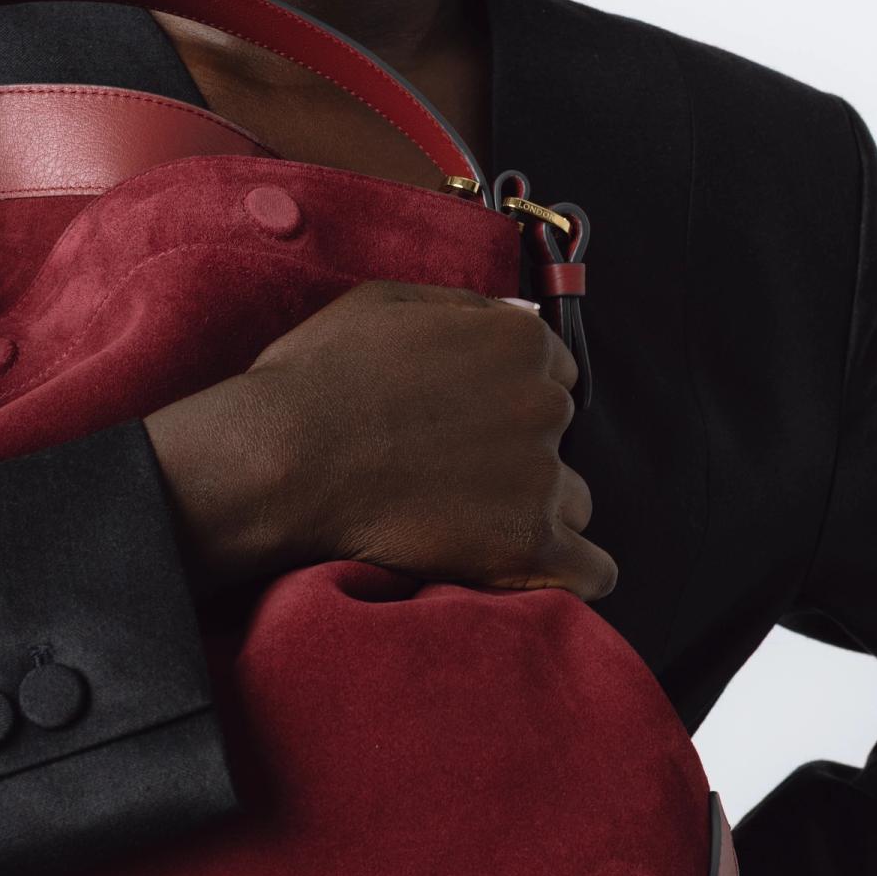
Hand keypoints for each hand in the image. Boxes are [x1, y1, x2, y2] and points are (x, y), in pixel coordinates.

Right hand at [144, 279, 617, 603]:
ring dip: (537, 511)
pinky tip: (538, 571)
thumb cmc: (318, 377)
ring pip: (573, 501)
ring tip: (468, 523)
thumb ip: (462, 308)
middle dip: (518, 453)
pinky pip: (593, 570)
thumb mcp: (385, 302)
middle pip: (559, 436)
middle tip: (453, 472)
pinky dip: (574, 573)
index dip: (509, 397)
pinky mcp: (530, 546)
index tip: (469, 421)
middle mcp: (546, 403)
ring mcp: (542, 477)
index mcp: (521, 341)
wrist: (282, 459)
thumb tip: (506, 315)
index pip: (553, 372)